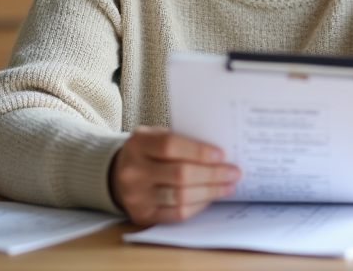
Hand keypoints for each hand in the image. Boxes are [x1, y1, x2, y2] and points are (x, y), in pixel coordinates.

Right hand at [109, 126, 239, 225]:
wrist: (118, 175)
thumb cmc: (148, 152)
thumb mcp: (156, 136)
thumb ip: (181, 140)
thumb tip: (219, 152)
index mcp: (137, 143)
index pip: (171, 146)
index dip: (199, 151)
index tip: (222, 155)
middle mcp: (133, 170)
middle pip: (180, 174)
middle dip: (212, 174)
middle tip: (233, 172)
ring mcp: (136, 196)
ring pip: (181, 197)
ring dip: (210, 192)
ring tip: (227, 185)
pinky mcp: (142, 215)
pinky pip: (177, 214)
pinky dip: (199, 205)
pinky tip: (211, 197)